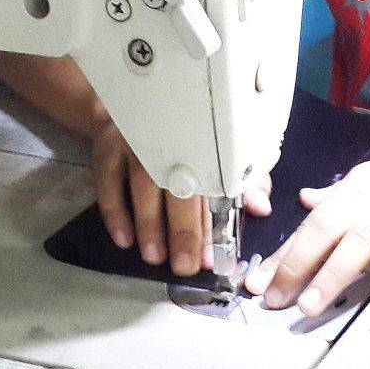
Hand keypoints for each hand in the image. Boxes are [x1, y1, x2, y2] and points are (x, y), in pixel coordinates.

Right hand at [91, 122, 270, 275]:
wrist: (137, 103)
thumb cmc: (185, 138)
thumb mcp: (218, 154)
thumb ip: (242, 182)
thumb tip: (262, 207)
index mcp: (202, 142)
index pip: (211, 186)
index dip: (212, 224)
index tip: (212, 256)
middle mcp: (170, 138)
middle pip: (178, 185)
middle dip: (182, 229)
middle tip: (184, 265)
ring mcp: (136, 140)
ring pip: (142, 183)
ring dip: (149, 223)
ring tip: (154, 256)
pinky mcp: (107, 145)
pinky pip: (108, 180)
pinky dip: (115, 211)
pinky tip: (124, 238)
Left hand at [242, 130, 369, 318]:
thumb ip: (345, 196)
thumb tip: (308, 200)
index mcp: (363, 184)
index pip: (313, 220)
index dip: (284, 252)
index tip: (259, 281)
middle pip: (326, 227)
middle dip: (295, 264)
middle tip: (273, 298)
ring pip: (361, 240)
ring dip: (332, 274)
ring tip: (311, 306)